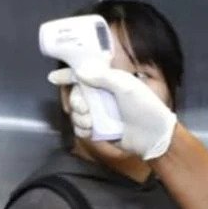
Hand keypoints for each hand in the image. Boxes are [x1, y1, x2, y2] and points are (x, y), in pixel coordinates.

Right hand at [48, 65, 177, 159]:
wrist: (154, 137)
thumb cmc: (145, 107)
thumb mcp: (127, 86)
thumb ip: (103, 76)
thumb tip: (79, 71)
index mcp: (108, 81)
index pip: (84, 73)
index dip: (68, 74)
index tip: (53, 77)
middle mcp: (101, 95)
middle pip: (76, 94)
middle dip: (76, 101)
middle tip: (84, 109)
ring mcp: (99, 113)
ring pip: (76, 112)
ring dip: (78, 117)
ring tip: (90, 123)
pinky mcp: (98, 130)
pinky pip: (80, 128)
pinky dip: (81, 129)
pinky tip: (89, 131)